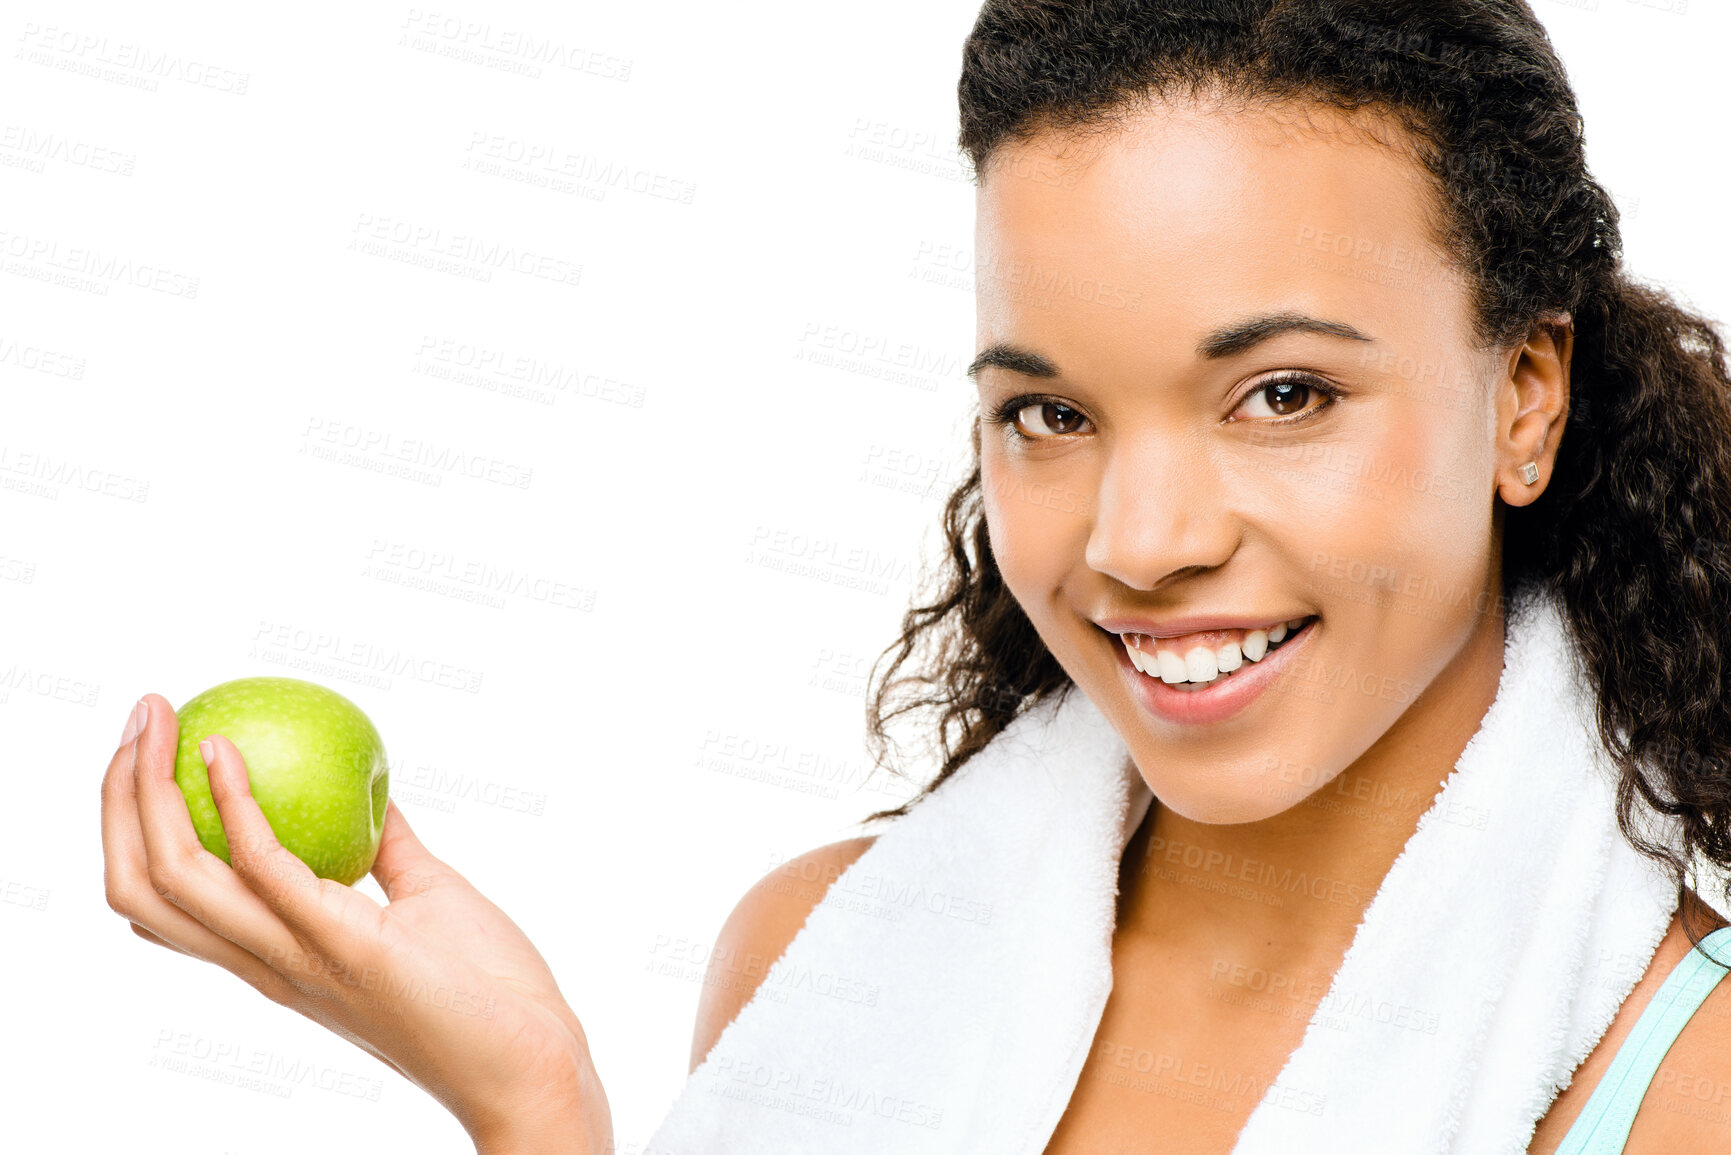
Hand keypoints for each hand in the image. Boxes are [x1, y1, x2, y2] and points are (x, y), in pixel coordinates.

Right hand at [100, 694, 612, 1153]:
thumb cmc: (485, 988)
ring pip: (177, 880)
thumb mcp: (423, 899)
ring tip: (157, 720)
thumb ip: (388, 849)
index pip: (166, 899)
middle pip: (145, 885)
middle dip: (120, 798)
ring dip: (151, 790)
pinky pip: (265, 868)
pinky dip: (234, 804)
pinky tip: (227, 752)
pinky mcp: (340, 947)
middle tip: (139, 717)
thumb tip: (374, 791)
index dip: (132, 826)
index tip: (145, 749)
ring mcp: (296, 958)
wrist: (532, 1059)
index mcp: (275, 955)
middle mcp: (267, 963)